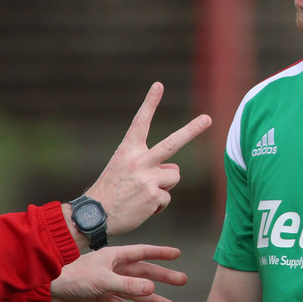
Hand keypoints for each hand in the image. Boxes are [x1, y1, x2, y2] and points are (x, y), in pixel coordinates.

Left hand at [50, 244, 187, 301]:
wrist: (48, 290)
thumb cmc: (73, 277)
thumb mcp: (104, 280)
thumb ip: (128, 286)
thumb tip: (152, 290)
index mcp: (115, 256)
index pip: (144, 252)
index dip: (161, 253)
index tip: (177, 254)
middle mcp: (114, 269)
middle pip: (144, 273)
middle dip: (163, 278)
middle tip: (182, 281)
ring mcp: (108, 284)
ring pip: (135, 291)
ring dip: (152, 299)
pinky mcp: (100, 298)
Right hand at [86, 82, 210, 236]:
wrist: (95, 216)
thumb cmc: (111, 191)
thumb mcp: (123, 169)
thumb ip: (148, 164)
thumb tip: (173, 171)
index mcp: (127, 151)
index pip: (140, 122)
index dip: (150, 103)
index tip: (159, 85)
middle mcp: (139, 161)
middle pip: (172, 143)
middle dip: (191, 130)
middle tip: (208, 119)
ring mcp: (147, 178)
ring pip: (174, 176)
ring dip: (164, 185)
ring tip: (143, 193)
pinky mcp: (153, 196)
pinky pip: (167, 197)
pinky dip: (157, 205)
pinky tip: (141, 206)